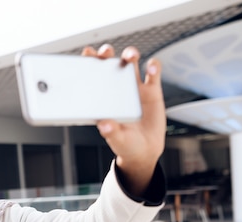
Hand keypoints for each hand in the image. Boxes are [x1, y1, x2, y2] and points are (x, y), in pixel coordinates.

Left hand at [82, 44, 165, 196]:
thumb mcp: (117, 140)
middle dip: (107, 53)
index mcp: (104, 98)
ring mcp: (135, 88)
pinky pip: (153, 73)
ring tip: (131, 56)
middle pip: (111, 63)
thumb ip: (111, 132)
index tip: (87, 54)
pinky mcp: (152, 91)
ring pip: (131, 63)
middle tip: (106, 51)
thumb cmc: (126, 144)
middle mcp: (117, 89)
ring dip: (130, 54)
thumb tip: (104, 125)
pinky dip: (154, 66)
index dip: (90, 62)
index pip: (94, 76)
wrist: (145, 150)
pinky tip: (151, 67)